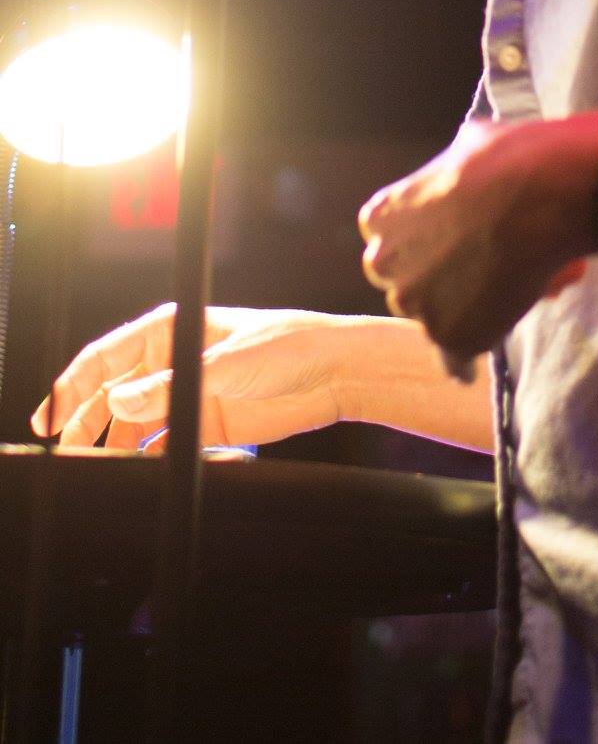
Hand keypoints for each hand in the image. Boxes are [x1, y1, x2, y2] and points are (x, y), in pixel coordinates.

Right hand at [31, 302, 350, 452]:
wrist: (336, 372)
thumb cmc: (290, 344)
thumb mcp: (229, 362)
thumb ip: (174, 386)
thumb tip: (121, 399)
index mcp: (171, 331)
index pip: (105, 357)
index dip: (72, 385)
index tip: (50, 416)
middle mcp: (171, 363)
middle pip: (110, 395)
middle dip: (84, 422)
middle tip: (66, 453)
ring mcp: (185, 397)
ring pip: (131, 425)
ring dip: (111, 447)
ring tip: (94, 472)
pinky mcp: (204, 428)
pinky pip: (160, 448)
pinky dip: (143, 463)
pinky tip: (132, 477)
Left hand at [359, 115, 597, 376]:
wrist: (544, 195)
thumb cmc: (509, 160)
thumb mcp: (466, 148)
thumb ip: (451, 175)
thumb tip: (466, 170)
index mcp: (382, 215)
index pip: (388, 238)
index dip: (420, 241)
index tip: (446, 240)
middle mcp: (387, 261)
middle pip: (405, 279)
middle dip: (433, 277)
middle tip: (473, 268)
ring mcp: (416, 302)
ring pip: (432, 316)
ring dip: (456, 311)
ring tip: (498, 296)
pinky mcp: (449, 334)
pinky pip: (454, 355)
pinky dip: (464, 358)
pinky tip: (467, 371)